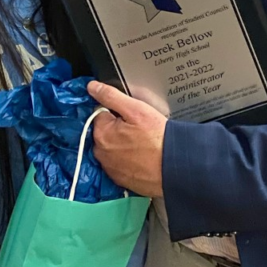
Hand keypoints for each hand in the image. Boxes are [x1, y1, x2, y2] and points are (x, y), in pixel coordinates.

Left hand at [87, 81, 166, 197]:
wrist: (175, 167)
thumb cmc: (158, 139)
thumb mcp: (136, 110)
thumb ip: (111, 96)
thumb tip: (92, 87)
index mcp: (101, 134)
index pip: (100, 114)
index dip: (117, 112)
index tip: (131, 117)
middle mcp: (101, 153)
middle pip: (105, 132)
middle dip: (118, 129)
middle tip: (140, 130)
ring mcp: (110, 168)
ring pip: (112, 149)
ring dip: (122, 145)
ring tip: (142, 144)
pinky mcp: (120, 180)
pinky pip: (119, 164)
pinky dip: (127, 160)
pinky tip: (142, 157)